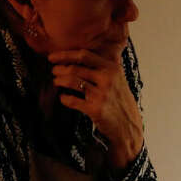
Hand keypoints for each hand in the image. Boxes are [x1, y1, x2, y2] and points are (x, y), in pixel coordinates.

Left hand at [50, 37, 143, 168]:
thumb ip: (102, 67)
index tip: (52, 57)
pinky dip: (64, 99)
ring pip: (72, 82)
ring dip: (59, 81)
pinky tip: (63, 98)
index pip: (84, 55)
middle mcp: (108, 79)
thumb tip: (75, 58)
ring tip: (56, 82)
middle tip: (54, 71)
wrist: (129, 126)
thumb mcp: (117, 79)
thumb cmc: (120, 101)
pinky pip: (72, 100)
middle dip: (59, 69)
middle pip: (75, 68)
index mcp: (112, 68)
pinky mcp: (95, 109)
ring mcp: (102, 94)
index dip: (65, 55)